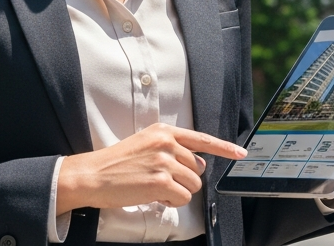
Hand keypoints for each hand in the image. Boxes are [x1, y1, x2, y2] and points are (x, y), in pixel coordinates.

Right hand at [54, 123, 246, 211]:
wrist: (93, 175)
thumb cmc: (117, 163)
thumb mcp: (145, 144)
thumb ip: (170, 148)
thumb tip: (196, 165)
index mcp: (164, 131)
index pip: (202, 139)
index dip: (225, 148)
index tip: (241, 153)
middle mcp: (167, 143)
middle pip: (199, 168)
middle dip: (185, 178)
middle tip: (160, 180)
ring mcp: (165, 162)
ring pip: (193, 185)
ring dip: (178, 191)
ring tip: (154, 187)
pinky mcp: (162, 182)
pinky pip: (183, 198)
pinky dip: (172, 201)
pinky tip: (154, 196)